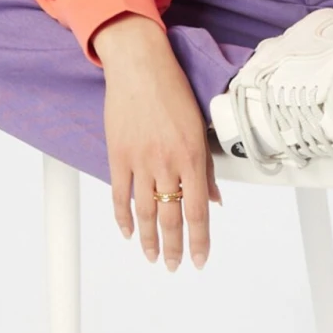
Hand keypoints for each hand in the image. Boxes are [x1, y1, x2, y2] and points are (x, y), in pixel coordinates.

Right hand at [92, 14, 222, 269]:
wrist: (140, 66)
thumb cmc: (172, 90)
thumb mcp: (198, 127)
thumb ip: (205, 169)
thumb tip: (214, 201)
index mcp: (192, 156)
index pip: (197, 211)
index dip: (199, 240)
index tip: (199, 260)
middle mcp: (168, 162)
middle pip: (171, 217)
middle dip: (174, 247)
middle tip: (174, 266)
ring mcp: (141, 161)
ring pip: (145, 211)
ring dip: (149, 239)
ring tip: (153, 257)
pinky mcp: (118, 155)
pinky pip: (120, 194)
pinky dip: (123, 217)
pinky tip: (128, 232)